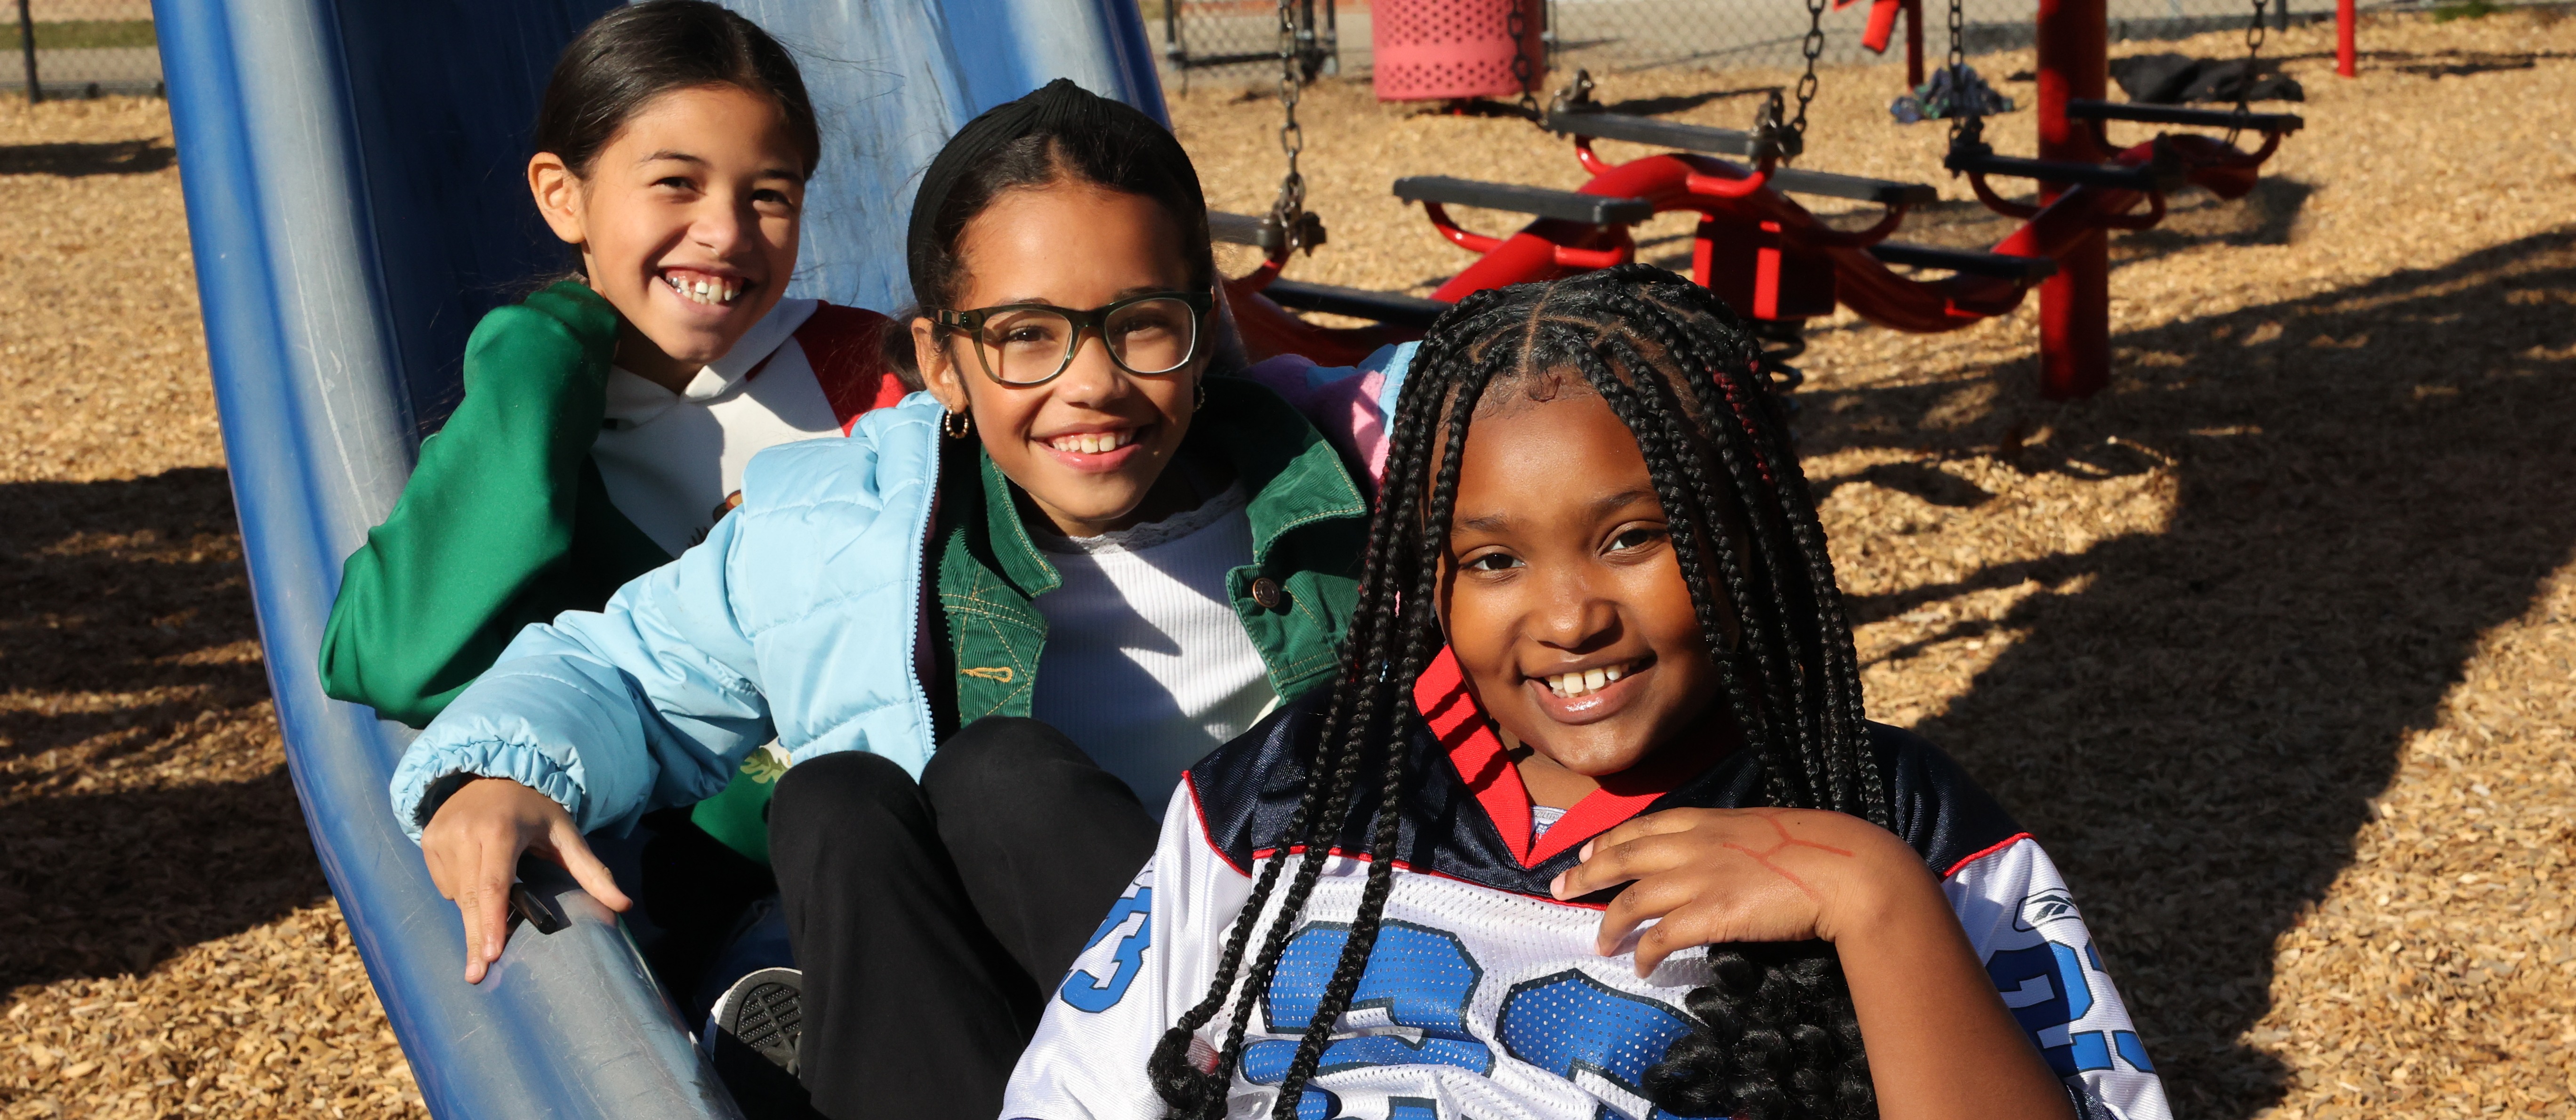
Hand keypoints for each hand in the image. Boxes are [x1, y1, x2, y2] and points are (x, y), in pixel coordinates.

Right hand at [419, 777, 631, 982]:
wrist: (495, 771)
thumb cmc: (536, 810)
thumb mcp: (567, 834)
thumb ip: (593, 871)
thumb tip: (625, 905)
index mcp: (500, 830)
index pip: (494, 885)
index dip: (493, 921)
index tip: (492, 955)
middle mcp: (465, 831)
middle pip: (471, 898)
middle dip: (476, 938)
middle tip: (476, 975)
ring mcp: (441, 835)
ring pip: (455, 894)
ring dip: (473, 912)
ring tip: (491, 908)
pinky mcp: (427, 839)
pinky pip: (443, 883)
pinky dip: (459, 892)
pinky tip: (475, 880)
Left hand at [1549, 807, 1933, 974]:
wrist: (1845, 868)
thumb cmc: (1818, 848)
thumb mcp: (1764, 829)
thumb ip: (1733, 838)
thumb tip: (1725, 853)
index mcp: (1707, 820)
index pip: (1643, 826)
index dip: (1609, 839)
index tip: (1588, 849)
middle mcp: (1693, 845)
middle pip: (1621, 857)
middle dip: (1585, 872)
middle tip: (1558, 886)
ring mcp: (1698, 878)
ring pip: (1631, 899)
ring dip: (1609, 923)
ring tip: (1599, 942)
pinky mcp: (1710, 913)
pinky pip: (1661, 937)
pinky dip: (1645, 952)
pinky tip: (1640, 965)